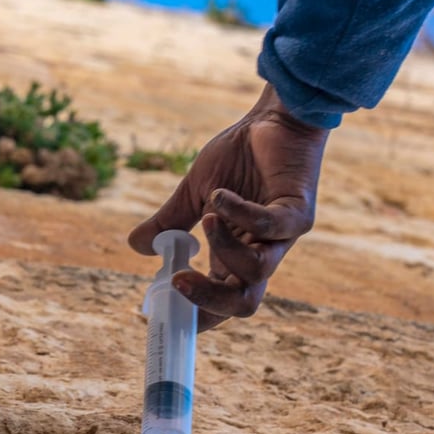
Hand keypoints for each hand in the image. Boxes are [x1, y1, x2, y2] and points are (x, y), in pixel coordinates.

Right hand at [129, 84, 328, 330]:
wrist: (271, 120)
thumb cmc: (239, 157)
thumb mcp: (195, 193)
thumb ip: (169, 221)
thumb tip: (135, 245)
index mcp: (234, 256)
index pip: (220, 303)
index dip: (194, 314)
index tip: (158, 306)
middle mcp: (259, 253)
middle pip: (243, 304)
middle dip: (208, 300)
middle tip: (177, 279)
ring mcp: (282, 237)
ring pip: (256, 271)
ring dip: (223, 247)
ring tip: (206, 217)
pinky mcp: (298, 213)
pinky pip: (270, 227)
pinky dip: (240, 214)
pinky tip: (220, 196)